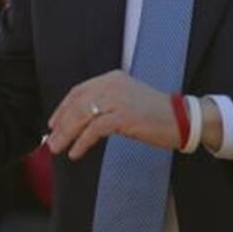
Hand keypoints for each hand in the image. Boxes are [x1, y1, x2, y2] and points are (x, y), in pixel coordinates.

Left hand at [47, 70, 178, 159]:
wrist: (182, 118)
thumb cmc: (154, 113)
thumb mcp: (126, 100)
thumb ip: (105, 104)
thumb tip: (80, 120)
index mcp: (112, 78)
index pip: (79, 91)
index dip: (62, 108)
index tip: (52, 124)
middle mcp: (112, 85)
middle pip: (77, 104)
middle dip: (61, 124)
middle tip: (50, 141)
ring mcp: (118, 99)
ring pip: (82, 115)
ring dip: (66, 134)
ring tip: (58, 149)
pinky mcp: (124, 116)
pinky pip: (95, 129)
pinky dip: (82, 142)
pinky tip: (76, 153)